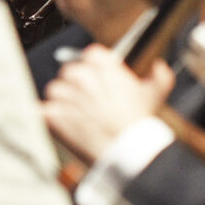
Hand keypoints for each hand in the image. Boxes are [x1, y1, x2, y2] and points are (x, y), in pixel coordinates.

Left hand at [43, 45, 174, 164]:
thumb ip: (160, 77)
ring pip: (55, 89)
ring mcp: (68, 94)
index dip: (93, 67)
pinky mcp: (56, 113)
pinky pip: (44, 109)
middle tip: (84, 100)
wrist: (127, 149)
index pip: (90, 55)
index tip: (96, 79)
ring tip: (73, 113)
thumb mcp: (155, 95)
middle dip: (75, 84)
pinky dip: (49, 116)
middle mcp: (84, 76)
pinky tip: (58, 121)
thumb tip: (159, 67)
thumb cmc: (139, 123)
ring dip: (61, 100)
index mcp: (105, 66)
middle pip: (69, 71)